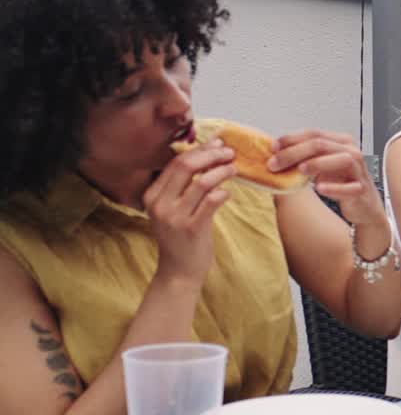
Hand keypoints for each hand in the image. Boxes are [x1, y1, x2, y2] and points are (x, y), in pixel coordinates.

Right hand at [145, 139, 237, 284]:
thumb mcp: (173, 209)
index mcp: (152, 195)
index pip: (175, 162)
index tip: (217, 143)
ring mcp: (174, 217)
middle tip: (229, 153)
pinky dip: (224, 193)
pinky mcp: (192, 228)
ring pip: (202, 182)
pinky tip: (228, 193)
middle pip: (186, 166)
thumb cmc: (181, 237)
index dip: (199, 150)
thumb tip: (206, 154)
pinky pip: (212, 201)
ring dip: (222, 171)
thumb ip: (182, 186)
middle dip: (212, 155)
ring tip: (234, 169)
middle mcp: (160, 204)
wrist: (178, 271)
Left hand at [270, 130, 382, 225]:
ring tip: (300, 170)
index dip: (292, 138)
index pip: (314, 134)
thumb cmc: (341, 183)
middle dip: (295, 152)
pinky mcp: (362, 189)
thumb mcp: (321, 167)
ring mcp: (359, 170)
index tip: (273, 147)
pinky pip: (350, 187)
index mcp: (341, 142)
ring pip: (342, 159)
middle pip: (322, 144)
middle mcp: (352, 152)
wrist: (364, 205)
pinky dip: (334, 187)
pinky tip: (320, 189)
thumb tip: (274, 155)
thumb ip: (304, 158)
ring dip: (318, 163)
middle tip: (275, 163)